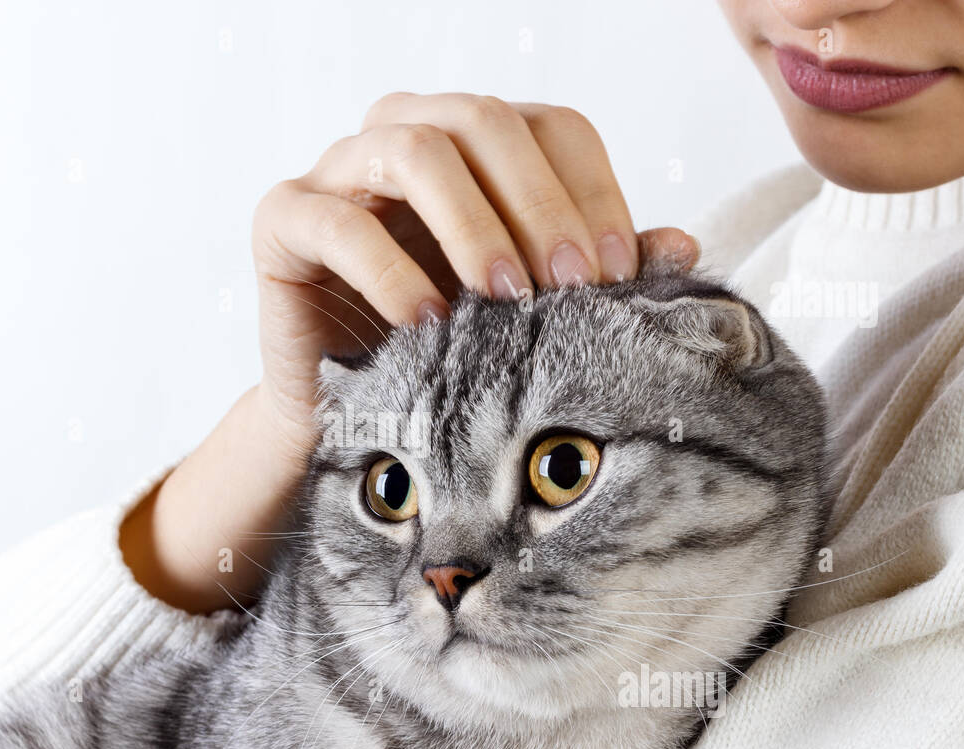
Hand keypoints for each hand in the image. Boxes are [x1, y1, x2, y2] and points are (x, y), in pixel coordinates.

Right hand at [251, 92, 699, 445]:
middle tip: (572, 287)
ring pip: (415, 149)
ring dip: (473, 224)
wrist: (349, 414)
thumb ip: (593, 273)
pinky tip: (427, 322)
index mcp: (471, 146)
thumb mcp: (529, 312)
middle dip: (541, 205)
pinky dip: (392, 271)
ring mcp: (338, 170)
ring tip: (504, 298)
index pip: (548, 126)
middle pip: (484, 120)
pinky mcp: (283, 218)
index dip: (592, 190)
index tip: (617, 273)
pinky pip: (339, 222)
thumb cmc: (443, 352)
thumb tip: (681, 246)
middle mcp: (404, 136)